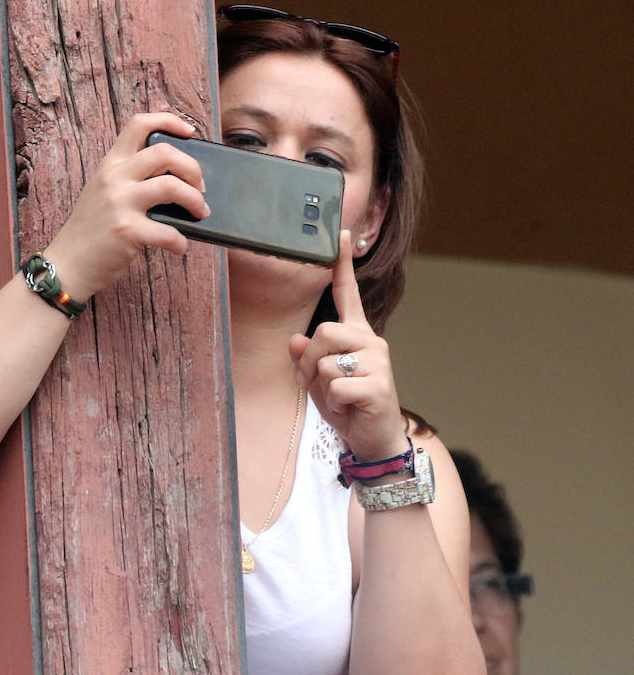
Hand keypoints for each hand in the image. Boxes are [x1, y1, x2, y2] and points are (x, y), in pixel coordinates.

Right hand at [45, 113, 209, 299]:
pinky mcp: (126, 231)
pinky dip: (181, 241)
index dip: (168, 121)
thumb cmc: (91, 231)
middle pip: (164, 153)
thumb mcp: (104, 192)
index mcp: (110, 164)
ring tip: (200, 213)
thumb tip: (176, 180)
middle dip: (193, 168)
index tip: (189, 132)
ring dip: (195, 200)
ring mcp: (119, 203)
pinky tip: (179, 247)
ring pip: (171, 187)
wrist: (67, 264)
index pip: (139, 124)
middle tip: (200, 187)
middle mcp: (114, 178)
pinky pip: (168, 231)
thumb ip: (130, 179)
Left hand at [289, 230, 405, 460]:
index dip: (342, 264)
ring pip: (326, 361)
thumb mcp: (318, 381)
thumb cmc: (347, 406)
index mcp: (356, 335)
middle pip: (322, 332)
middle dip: (310, 362)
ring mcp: (378, 361)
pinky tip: (349, 408)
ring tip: (340, 398)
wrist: (373, 441)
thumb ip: (306, 359)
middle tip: (320, 384)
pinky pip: (336, 386)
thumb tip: (294, 341)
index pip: (347, 293)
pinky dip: (334, 403)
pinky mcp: (379, 384)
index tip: (340, 233)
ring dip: (322, 386)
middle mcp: (371, 341)